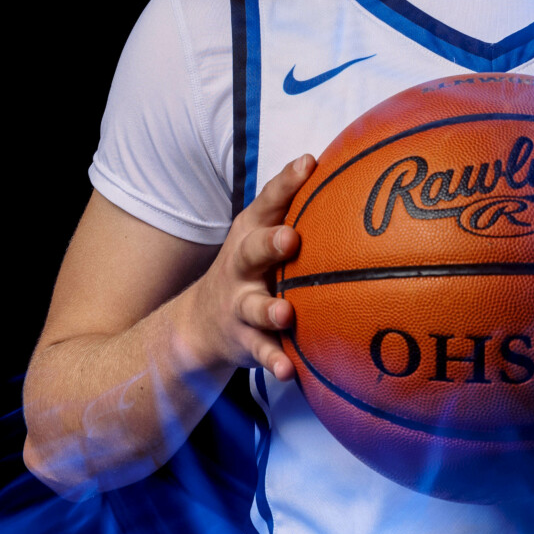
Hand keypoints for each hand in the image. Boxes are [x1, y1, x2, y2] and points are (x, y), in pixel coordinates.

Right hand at [175, 155, 313, 380]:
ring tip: (287, 313)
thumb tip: (334, 162)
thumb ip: (291, 203)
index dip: (286, 183)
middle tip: (290, 238)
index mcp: (251, 234)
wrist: (200, 323)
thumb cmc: (251, 265)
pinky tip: (287, 371)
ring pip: (255, 307)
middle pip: (252, 251)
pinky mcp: (245, 340)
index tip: (308, 165)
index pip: (268, 203)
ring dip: (270, 309)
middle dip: (270, 244)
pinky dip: (273, 360)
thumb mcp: (261, 231)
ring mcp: (241, 304)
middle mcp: (242, 267)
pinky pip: (261, 351)